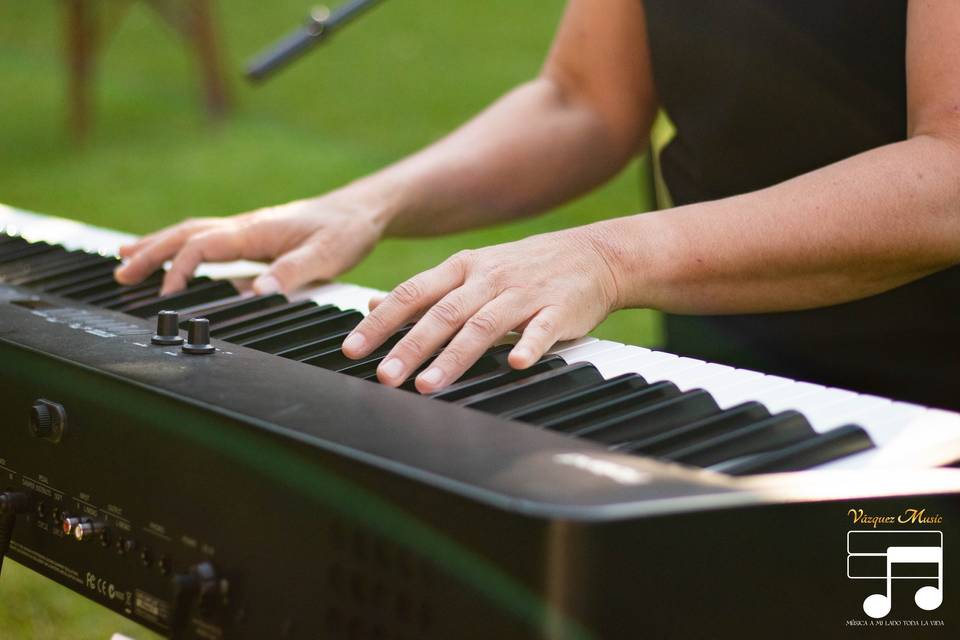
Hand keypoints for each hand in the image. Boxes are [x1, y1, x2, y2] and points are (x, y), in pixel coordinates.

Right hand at [115, 195, 387, 294]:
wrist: (362, 212)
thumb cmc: (346, 231)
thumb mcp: (327, 256)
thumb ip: (293, 273)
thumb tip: (258, 292)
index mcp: (255, 229)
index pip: (203, 245)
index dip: (180, 268)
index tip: (165, 292)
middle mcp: (245, 226)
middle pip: (185, 234)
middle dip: (150, 251)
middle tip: (120, 272)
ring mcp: (247, 229)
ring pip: (192, 234)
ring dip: (158, 246)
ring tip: (126, 260)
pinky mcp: (254, 236)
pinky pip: (208, 239)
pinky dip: (181, 247)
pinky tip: (174, 258)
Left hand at [342, 225, 623, 392]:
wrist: (591, 255)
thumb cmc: (523, 269)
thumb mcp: (468, 269)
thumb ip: (424, 291)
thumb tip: (374, 306)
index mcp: (462, 268)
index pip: (412, 293)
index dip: (381, 322)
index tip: (353, 350)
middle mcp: (488, 279)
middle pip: (442, 314)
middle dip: (410, 346)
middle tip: (385, 376)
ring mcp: (523, 294)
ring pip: (483, 325)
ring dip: (454, 356)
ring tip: (428, 385)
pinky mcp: (559, 309)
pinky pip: (542, 329)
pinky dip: (529, 345)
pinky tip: (514, 364)